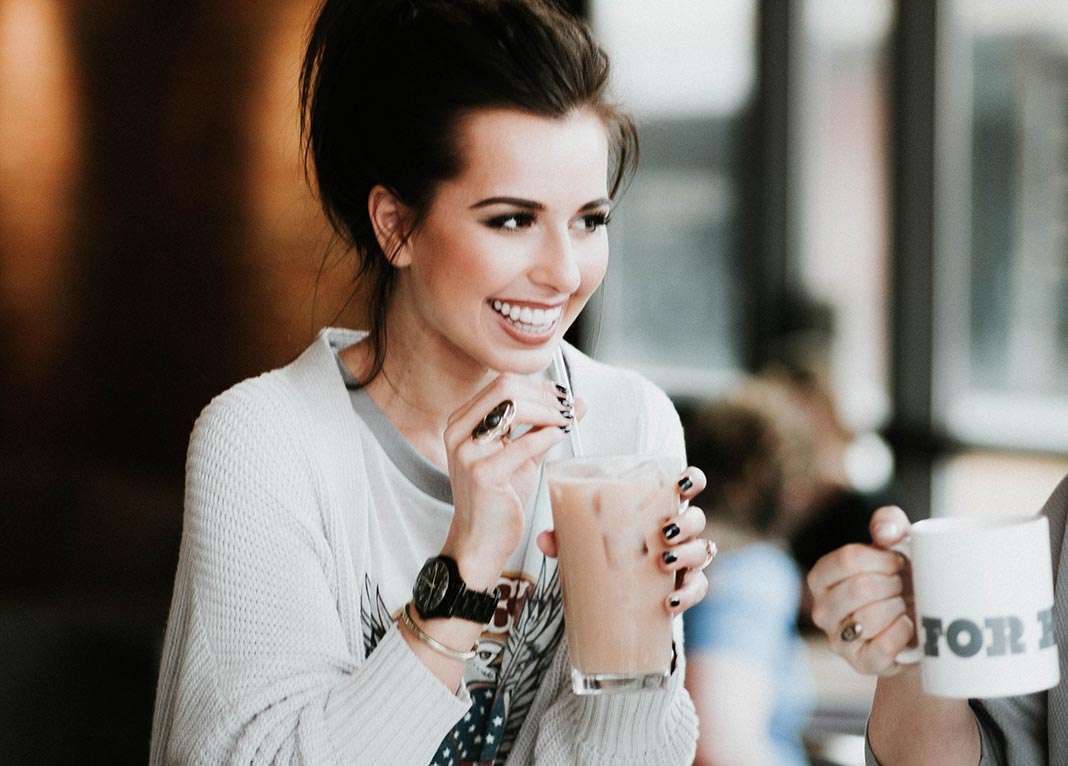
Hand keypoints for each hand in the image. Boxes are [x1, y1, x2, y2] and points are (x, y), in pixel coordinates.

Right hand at [441, 374, 583, 589]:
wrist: (481, 540)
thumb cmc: (500, 497)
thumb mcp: (523, 454)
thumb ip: (544, 427)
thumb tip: (577, 401)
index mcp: (462, 422)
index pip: (502, 384)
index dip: (537, 386)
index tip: (562, 397)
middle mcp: (458, 432)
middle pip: (506, 388)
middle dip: (544, 396)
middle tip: (568, 409)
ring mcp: (466, 452)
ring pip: (513, 408)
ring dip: (548, 412)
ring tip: (566, 422)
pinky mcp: (481, 474)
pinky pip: (522, 444)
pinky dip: (546, 437)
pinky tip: (559, 437)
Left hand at [537, 466, 711, 614]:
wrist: (616, 594)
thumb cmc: (607, 551)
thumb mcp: (586, 539)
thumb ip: (566, 535)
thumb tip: (544, 538)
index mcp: (660, 507)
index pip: (688, 484)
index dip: (693, 480)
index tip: (682, 486)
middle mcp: (679, 530)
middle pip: (696, 518)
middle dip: (687, 523)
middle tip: (665, 532)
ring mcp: (686, 558)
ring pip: (703, 550)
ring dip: (688, 555)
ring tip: (664, 562)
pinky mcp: (685, 586)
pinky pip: (697, 588)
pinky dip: (688, 594)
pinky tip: (670, 602)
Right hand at [807, 506, 914, 675]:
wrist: (918, 621)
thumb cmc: (901, 576)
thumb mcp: (897, 542)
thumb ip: (889, 523)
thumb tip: (885, 534)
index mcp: (821, 576)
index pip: (848, 559)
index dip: (882, 558)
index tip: (898, 562)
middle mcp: (822, 609)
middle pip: (861, 588)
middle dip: (893, 585)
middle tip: (902, 586)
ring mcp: (838, 639)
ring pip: (870, 618)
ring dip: (899, 608)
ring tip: (903, 605)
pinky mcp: (860, 663)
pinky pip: (882, 648)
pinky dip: (902, 633)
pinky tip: (908, 625)